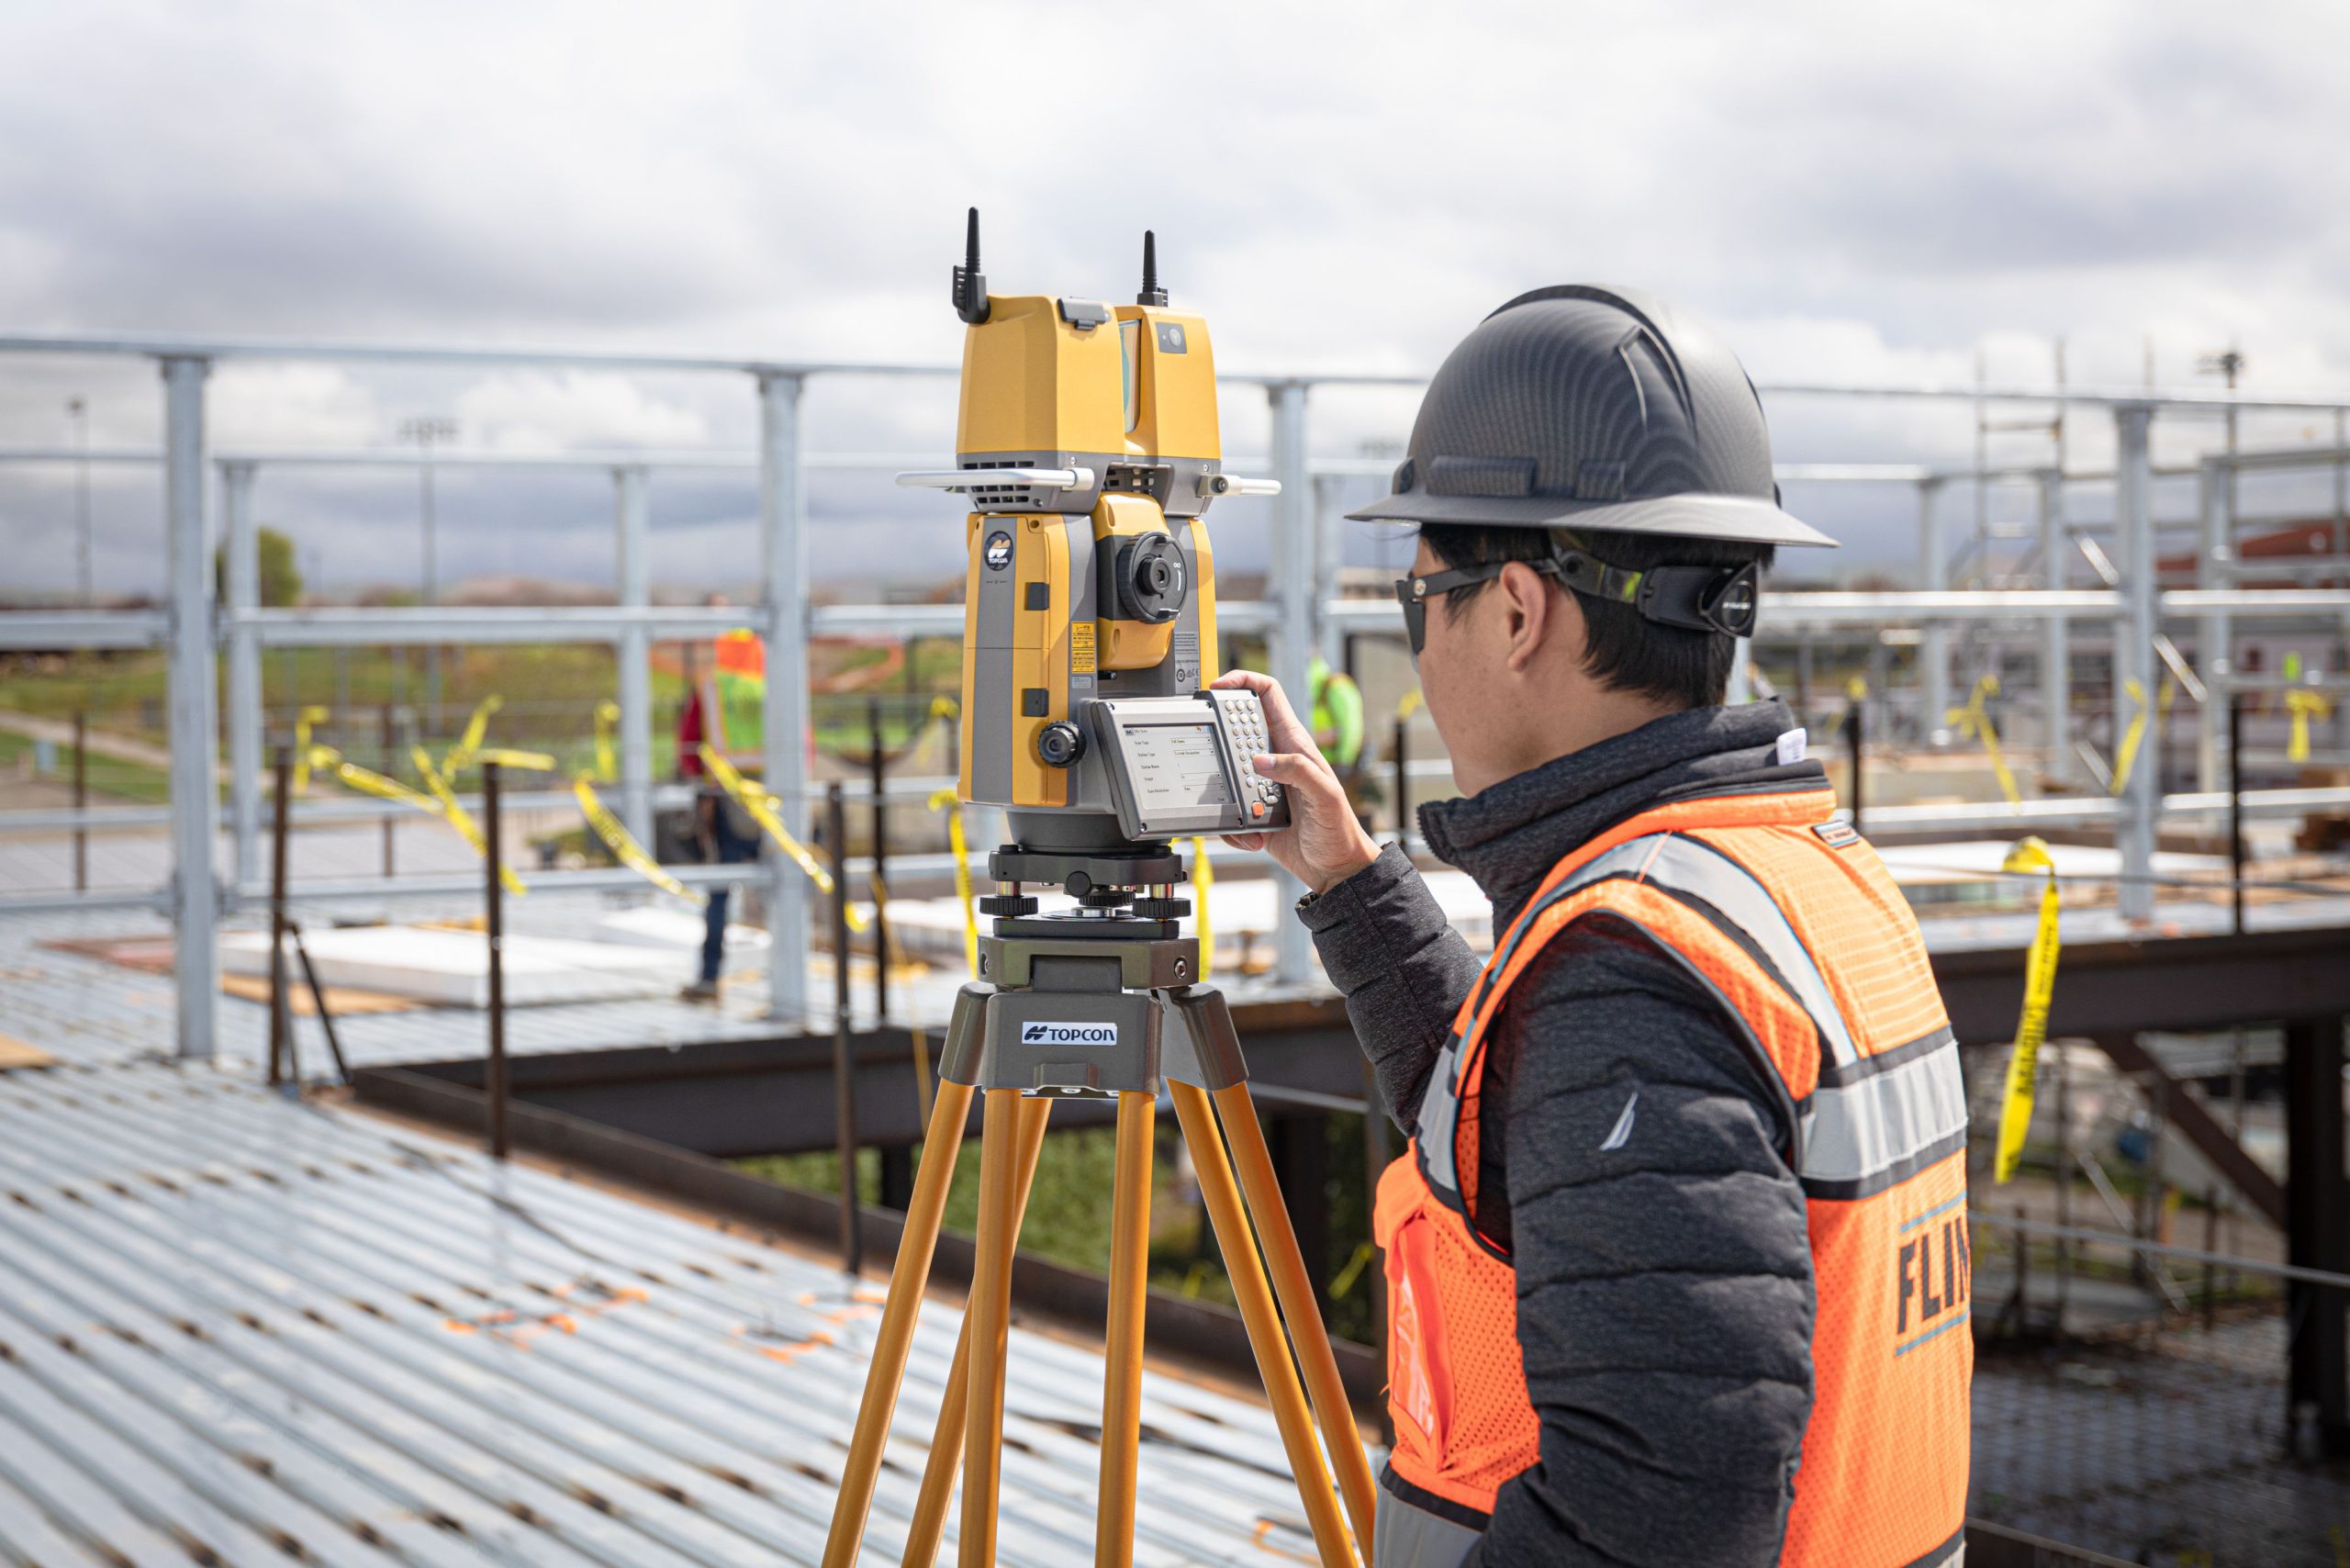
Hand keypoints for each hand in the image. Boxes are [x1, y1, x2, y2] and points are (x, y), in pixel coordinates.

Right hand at [1209, 670, 1381, 895]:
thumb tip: (1261, 760)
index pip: (1268, 696)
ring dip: (1224, 793)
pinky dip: (1231, 826)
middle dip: (1222, 740)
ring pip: (1226, 773)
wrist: (1335, 870)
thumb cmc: (1339, 831)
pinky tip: (1252, 836)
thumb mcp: (1325, 795)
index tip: (1219, 686)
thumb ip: (1297, 771)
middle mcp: (1276, 761)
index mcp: (1295, 746)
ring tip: (1246, 812)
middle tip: (1215, 756)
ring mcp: (1261, 786)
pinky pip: (1227, 810)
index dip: (1244, 682)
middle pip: (1237, 731)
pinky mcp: (1253, 812)